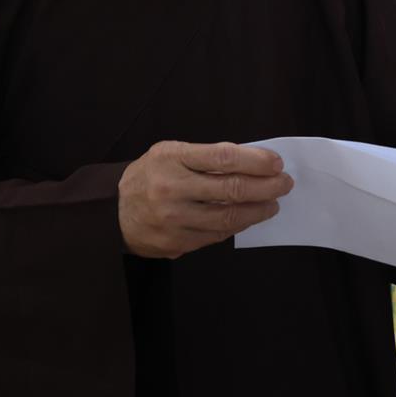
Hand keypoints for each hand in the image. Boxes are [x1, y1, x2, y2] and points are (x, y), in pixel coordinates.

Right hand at [118, 141, 293, 258]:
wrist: (111, 212)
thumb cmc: (150, 176)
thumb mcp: (171, 153)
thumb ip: (206, 156)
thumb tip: (254, 162)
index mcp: (171, 158)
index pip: (224, 157)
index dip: (257, 160)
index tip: (277, 163)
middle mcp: (171, 188)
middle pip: (232, 189)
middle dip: (267, 187)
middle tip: (284, 184)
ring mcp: (173, 219)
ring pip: (229, 218)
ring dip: (258, 211)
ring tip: (272, 204)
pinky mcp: (175, 243)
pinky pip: (216, 236)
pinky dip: (237, 226)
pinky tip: (248, 217)